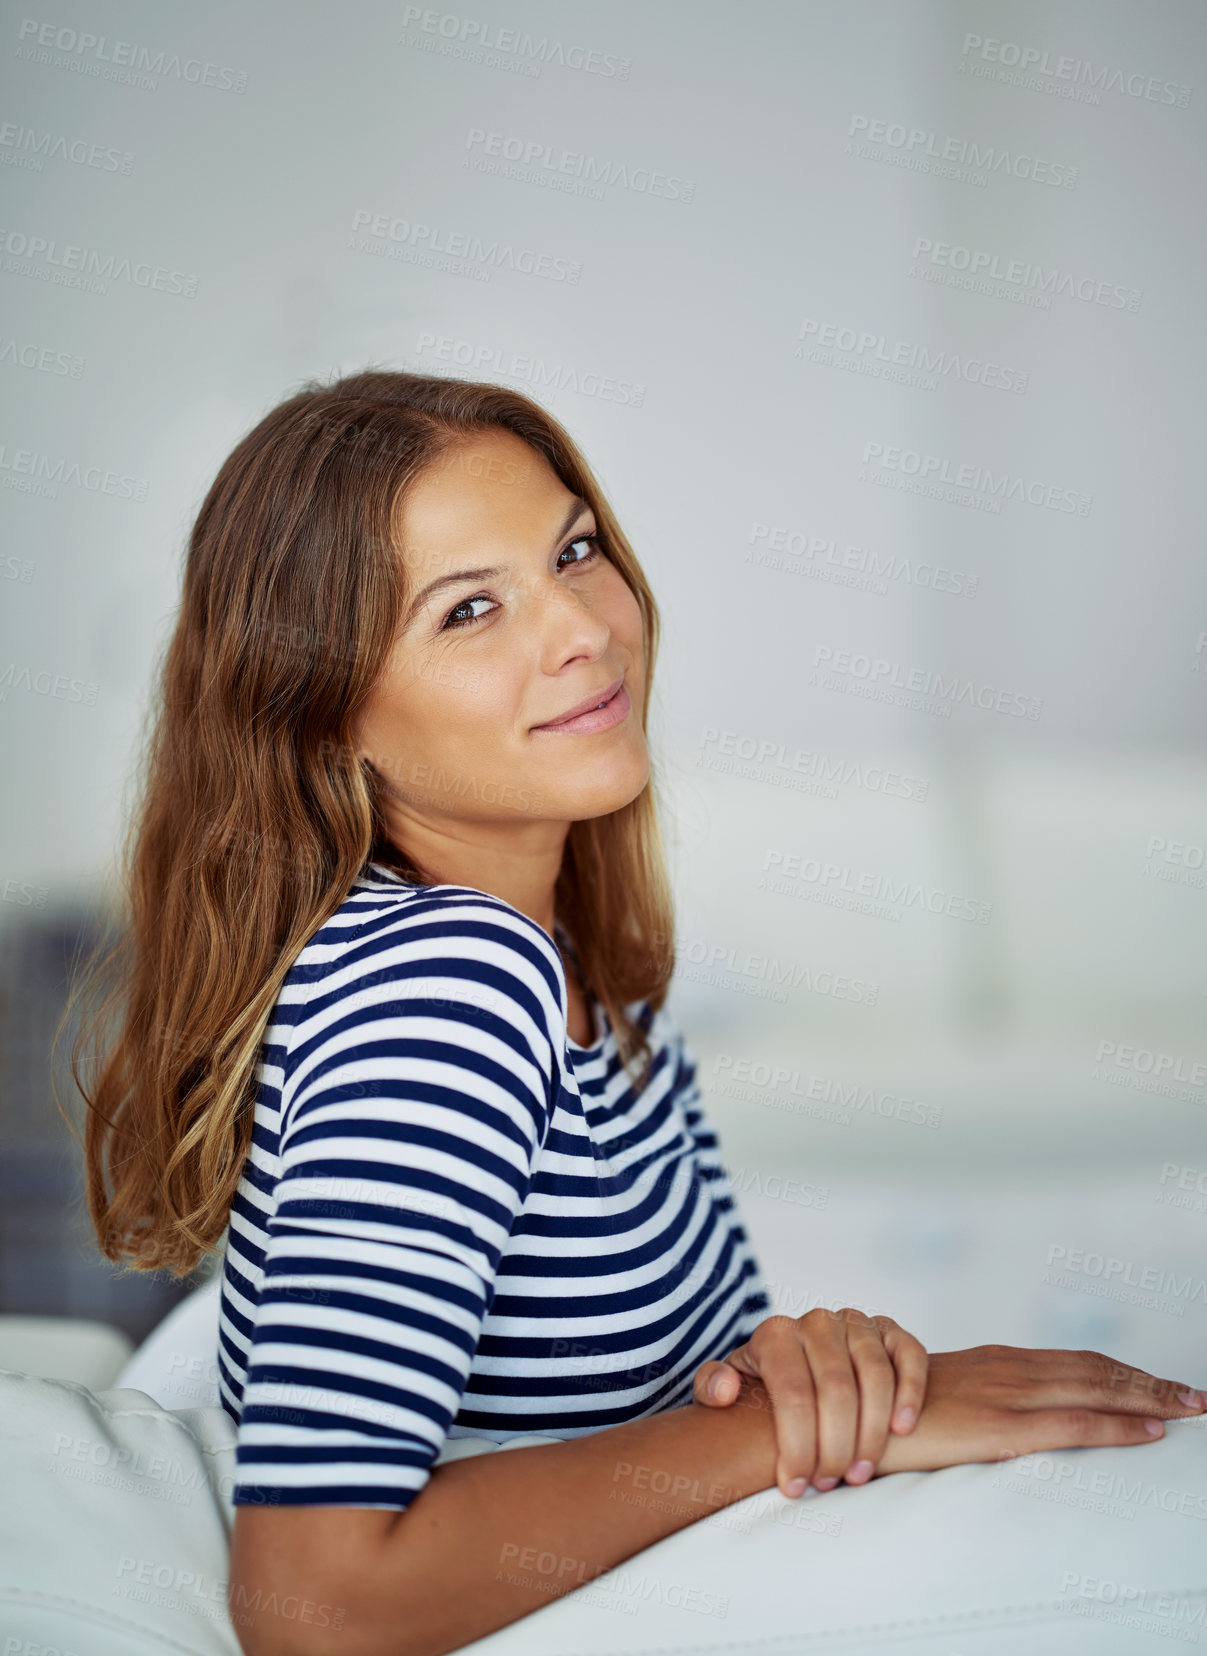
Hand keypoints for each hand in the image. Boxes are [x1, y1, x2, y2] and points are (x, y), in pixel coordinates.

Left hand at [691, 1309, 927, 1498]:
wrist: (802, 1359)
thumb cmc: (765, 1383)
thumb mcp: (731, 1384)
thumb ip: (712, 1385)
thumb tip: (726, 1391)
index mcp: (775, 1333)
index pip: (792, 1393)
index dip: (797, 1445)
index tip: (796, 1486)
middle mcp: (817, 1322)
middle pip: (836, 1390)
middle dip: (835, 1446)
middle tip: (830, 1483)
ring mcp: (856, 1323)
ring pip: (875, 1377)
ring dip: (872, 1432)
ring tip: (860, 1473)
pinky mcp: (890, 1330)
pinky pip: (908, 1355)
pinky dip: (910, 1391)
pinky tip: (902, 1428)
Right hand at [869, 1344, 1206, 1475]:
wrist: (843, 1412)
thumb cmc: (881, 1412)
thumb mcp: (935, 1398)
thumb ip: (970, 1401)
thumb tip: (992, 1418)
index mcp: (996, 1362)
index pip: (1075, 1362)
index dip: (1121, 1372)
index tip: (1160, 1384)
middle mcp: (1008, 1368)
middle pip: (1096, 1369)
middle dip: (1151, 1382)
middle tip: (1198, 1395)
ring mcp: (1006, 1394)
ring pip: (1096, 1388)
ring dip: (1150, 1398)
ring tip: (1191, 1407)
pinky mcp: (1000, 1426)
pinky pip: (1074, 1422)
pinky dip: (1119, 1424)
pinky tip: (1150, 1431)